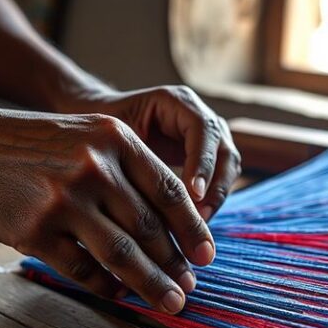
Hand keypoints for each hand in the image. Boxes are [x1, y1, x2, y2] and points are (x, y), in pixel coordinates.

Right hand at [0, 106, 215, 313]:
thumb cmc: (26, 145)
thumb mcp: (83, 136)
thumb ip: (124, 170)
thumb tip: (164, 226)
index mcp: (115, 139)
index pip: (169, 191)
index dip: (193, 228)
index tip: (207, 256)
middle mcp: (95, 166)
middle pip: (150, 227)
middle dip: (175, 264)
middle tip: (189, 288)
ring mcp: (64, 198)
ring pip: (123, 254)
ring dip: (151, 285)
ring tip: (169, 303)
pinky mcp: (34, 228)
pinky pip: (82, 268)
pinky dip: (105, 287)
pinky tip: (117, 296)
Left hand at [77, 86, 241, 220]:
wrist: (100, 134)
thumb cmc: (101, 133)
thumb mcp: (114, 140)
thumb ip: (136, 161)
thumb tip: (152, 199)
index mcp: (177, 102)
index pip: (202, 129)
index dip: (202, 162)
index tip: (193, 194)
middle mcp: (199, 117)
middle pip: (224, 150)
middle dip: (216, 186)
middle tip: (199, 216)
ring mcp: (207, 139)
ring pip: (228, 168)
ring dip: (217, 197)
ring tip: (197, 224)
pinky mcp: (207, 160)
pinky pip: (219, 181)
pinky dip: (210, 202)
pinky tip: (193, 223)